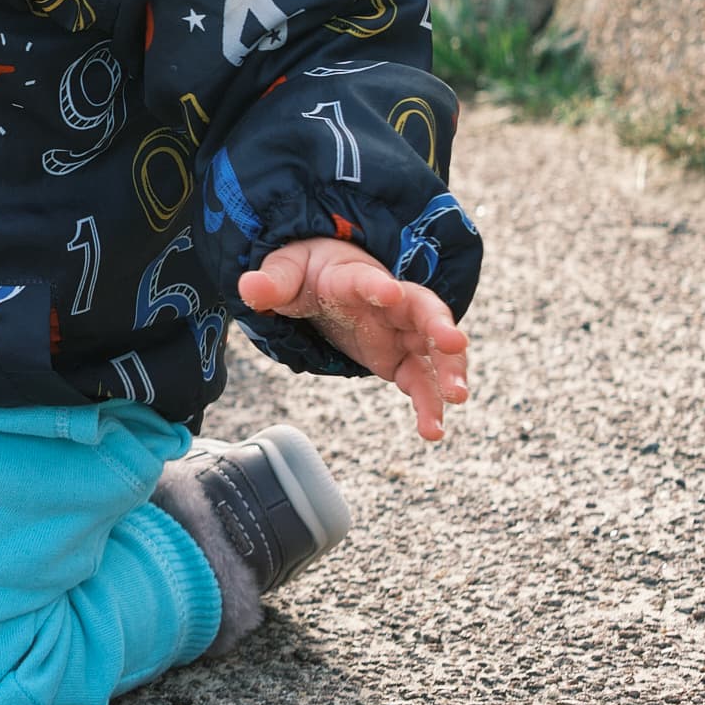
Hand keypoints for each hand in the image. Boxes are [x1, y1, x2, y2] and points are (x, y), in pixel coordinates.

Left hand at [238, 236, 469, 442]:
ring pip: (433, 349)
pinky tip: (433, 432)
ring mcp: (400, 331)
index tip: (388, 292)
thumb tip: (248, 288)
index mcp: (355, 277)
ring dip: (448, 371)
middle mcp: (390, 302)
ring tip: (456, 398)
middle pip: (423, 309)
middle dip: (440, 325)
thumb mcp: (285, 272)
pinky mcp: (399, 358)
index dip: (377, 285)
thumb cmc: (308, 272)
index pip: (366, 279)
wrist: (327, 280)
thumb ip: (271, 282)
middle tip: (454, 343)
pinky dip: (429, 404)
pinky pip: (421, 381)